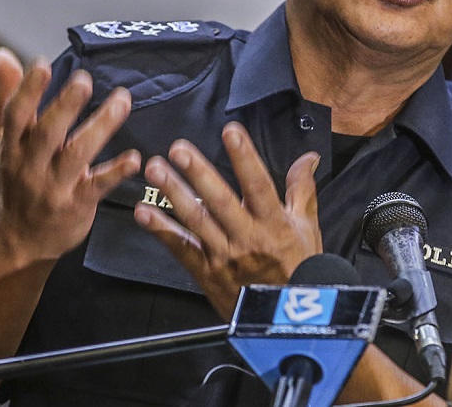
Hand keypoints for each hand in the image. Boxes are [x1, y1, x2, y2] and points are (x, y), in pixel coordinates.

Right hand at [0, 47, 140, 262]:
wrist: (19, 239)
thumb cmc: (18, 179)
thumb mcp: (7, 140)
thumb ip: (8, 97)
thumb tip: (2, 55)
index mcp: (13, 144)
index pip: (16, 114)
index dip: (27, 90)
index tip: (41, 64)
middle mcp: (30, 164)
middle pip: (46, 133)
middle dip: (64, 106)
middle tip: (85, 80)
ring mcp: (54, 186)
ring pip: (76, 155)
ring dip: (100, 127)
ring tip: (122, 101)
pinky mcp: (77, 204)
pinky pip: (97, 186)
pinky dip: (116, 172)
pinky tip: (134, 158)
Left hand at [133, 121, 321, 319]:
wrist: (287, 318)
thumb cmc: (298, 269)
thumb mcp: (307, 227)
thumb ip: (302, 189)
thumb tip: (308, 158)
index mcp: (273, 224)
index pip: (258, 185)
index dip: (244, 158)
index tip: (230, 132)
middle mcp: (247, 238)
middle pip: (219, 201)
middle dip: (198, 173)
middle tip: (178, 149)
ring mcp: (224, 256)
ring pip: (195, 220)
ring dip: (173, 193)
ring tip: (155, 170)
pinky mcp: (206, 271)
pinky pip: (180, 248)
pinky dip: (160, 230)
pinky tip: (143, 212)